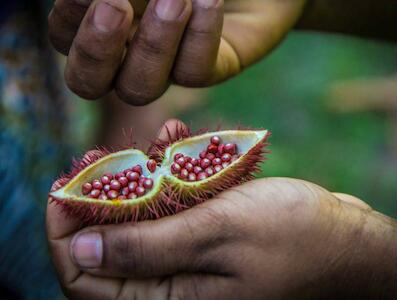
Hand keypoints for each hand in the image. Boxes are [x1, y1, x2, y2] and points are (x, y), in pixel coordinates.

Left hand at [47, 120, 396, 299]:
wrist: (345, 240)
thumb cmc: (292, 236)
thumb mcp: (216, 233)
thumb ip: (147, 248)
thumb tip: (83, 251)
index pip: (87, 280)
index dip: (65, 233)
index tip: (64, 186)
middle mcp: (173, 290)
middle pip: (109, 249)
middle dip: (102, 198)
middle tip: (104, 157)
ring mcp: (190, 266)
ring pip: (141, 224)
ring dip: (140, 181)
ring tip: (152, 143)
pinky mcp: (205, 244)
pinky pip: (173, 214)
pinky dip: (171, 181)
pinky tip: (180, 148)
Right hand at [48, 0, 306, 104]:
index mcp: (104, 21)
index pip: (64, 38)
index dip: (68, 19)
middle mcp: (130, 51)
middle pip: (90, 83)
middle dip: (96, 51)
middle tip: (115, 6)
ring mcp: (171, 65)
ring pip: (141, 88)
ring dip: (153, 44)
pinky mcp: (214, 69)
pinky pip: (195, 72)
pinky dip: (199, 37)